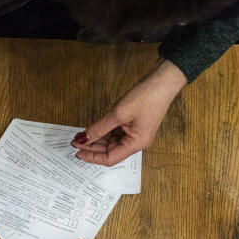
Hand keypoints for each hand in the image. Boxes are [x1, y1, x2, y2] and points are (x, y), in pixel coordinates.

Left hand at [71, 59, 186, 165]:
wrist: (163, 80)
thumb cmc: (148, 97)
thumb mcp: (118, 114)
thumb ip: (99, 128)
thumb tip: (84, 138)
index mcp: (136, 143)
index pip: (110, 158)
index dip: (92, 157)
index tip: (77, 152)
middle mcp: (136, 141)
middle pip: (109, 151)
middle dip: (91, 147)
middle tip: (74, 141)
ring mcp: (135, 133)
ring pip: (110, 142)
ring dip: (95, 139)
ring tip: (80, 135)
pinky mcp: (133, 125)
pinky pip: (114, 133)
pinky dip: (102, 132)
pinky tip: (92, 130)